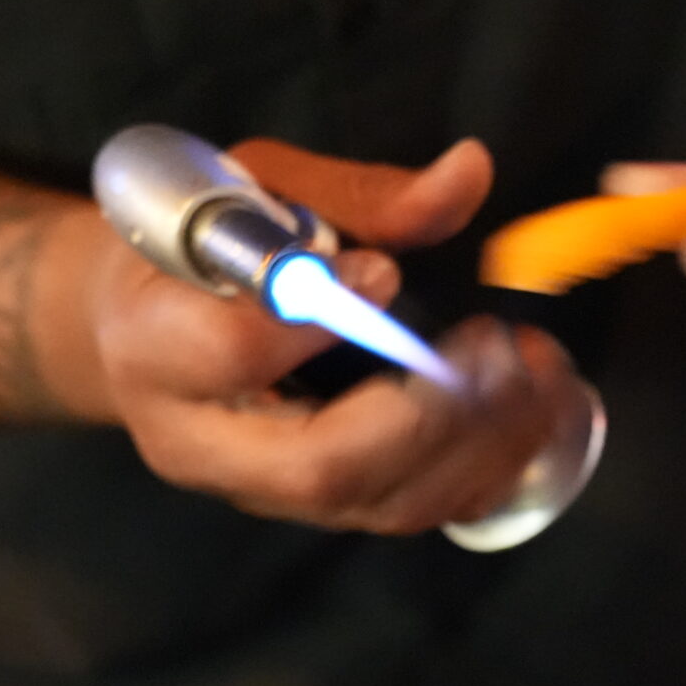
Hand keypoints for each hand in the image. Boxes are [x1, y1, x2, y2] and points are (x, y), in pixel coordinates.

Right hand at [38, 137, 571, 535]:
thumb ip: (358, 194)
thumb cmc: (204, 246)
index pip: (230, 355)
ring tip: (535, 374)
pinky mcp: (319, 510)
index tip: (386, 270)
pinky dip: (487, 469)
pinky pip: (412, 513)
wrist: (150, 328)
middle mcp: (203, 443)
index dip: (316, 318)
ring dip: (480, 444)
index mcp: (155, 345)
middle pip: (321, 466)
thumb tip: (469, 173)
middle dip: (430, 413)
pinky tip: (529, 413)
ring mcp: (263, 493)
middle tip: (498, 348)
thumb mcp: (257, 190)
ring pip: (379, 504)